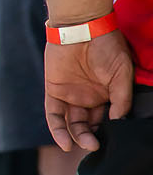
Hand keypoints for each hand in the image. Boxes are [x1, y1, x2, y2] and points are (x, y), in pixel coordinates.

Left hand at [45, 31, 137, 152]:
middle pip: (88, 124)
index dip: (108, 130)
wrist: (83, 29)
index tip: (112, 140)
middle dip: (91, 137)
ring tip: (82, 145)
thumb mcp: (122, 74)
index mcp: (106, 94)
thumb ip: (121, 98)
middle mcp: (88, 97)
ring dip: (76, 136)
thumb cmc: (107, 48)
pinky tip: (65, 142)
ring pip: (71, 123)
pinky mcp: (53, 91)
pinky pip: (54, 115)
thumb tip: (118, 120)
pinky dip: (57, 130)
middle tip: (94, 145)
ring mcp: (70, 95)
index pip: (106, 119)